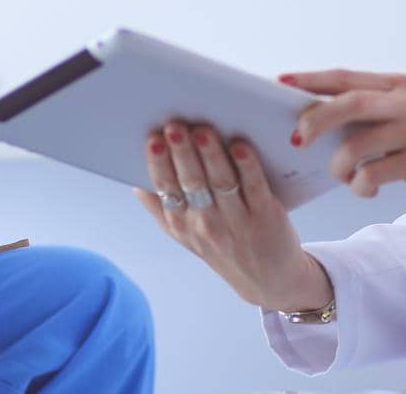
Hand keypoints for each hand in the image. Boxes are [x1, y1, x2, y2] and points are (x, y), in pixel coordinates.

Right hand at [137, 121, 332, 312]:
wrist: (269, 281)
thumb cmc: (224, 251)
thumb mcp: (185, 238)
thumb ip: (160, 210)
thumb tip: (135, 184)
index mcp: (182, 224)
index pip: (166, 189)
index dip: (158, 163)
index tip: (153, 138)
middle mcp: (206, 224)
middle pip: (191, 182)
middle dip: (181, 152)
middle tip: (174, 126)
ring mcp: (237, 221)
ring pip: (220, 182)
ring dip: (211, 154)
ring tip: (202, 131)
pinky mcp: (267, 216)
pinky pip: (254, 187)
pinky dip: (247, 166)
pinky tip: (240, 147)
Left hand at [285, 69, 405, 214]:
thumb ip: (380, 108)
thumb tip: (327, 119)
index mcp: (399, 85)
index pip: (345, 78)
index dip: (310, 80)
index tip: (278, 83)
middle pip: (348, 103)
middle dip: (314, 120)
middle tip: (296, 139)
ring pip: (358, 144)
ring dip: (340, 165)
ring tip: (342, 175)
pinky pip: (378, 173)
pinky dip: (362, 184)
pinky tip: (365, 189)